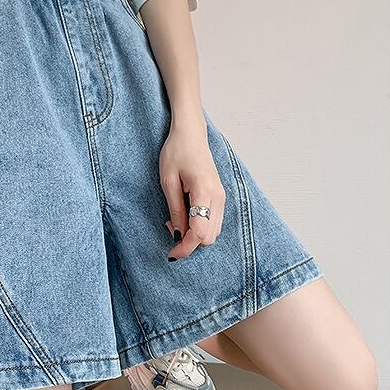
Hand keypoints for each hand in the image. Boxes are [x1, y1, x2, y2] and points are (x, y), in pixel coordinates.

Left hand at [159, 118, 225, 259]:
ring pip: (213, 233)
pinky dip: (200, 227)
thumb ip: (175, 210)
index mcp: (204, 192)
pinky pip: (214, 223)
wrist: (190, 135)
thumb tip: (177, 235)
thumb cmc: (176, 153)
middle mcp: (218, 198)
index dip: (185, 247)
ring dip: (195, 235)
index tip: (171, 253)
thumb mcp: (168, 182)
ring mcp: (222, 198)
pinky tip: (185, 216)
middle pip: (209, 237)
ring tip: (175, 220)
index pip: (199, 232)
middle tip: (169, 228)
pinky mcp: (220, 198)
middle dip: (189, 242)